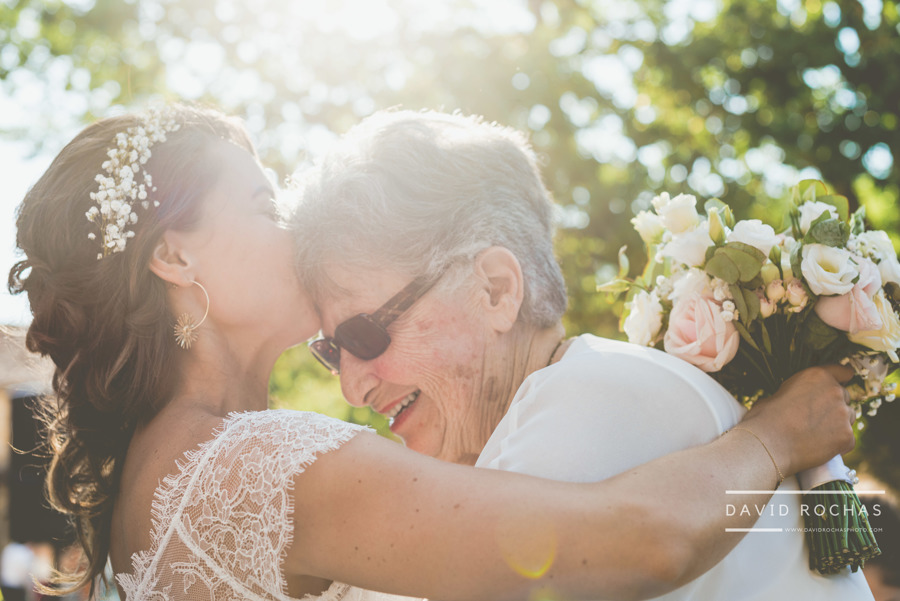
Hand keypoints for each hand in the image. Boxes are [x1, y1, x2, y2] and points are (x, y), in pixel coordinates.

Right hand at [740, 365, 855, 476]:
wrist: (768, 443)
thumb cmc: (765, 418)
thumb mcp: (778, 393)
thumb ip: (798, 392)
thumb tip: (798, 401)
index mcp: (817, 376)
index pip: (842, 372)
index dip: (842, 378)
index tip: (845, 381)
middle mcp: (834, 391)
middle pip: (845, 397)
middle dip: (835, 406)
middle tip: (817, 419)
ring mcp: (843, 414)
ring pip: (849, 418)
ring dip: (838, 424)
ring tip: (817, 435)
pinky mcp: (847, 436)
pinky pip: (847, 440)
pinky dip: (837, 444)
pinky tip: (819, 448)